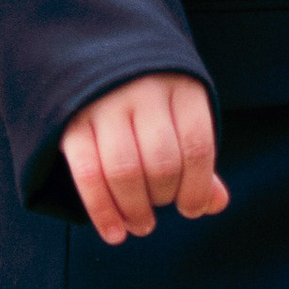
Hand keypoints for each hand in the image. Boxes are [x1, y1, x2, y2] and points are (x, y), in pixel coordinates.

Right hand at [61, 73, 229, 244]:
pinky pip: (88, 174)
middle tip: (158, 211)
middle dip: (163, 198)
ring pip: (124, 170)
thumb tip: (216, 204)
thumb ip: (196, 158)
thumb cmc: (150, 100)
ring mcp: (104, 104)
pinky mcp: (71, 121)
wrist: (96, 55)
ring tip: (141, 225)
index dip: (197, 187)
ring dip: (134, 209)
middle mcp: (143, 91)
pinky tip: (114, 233)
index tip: (191, 209)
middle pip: (161, 162)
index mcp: (180, 87)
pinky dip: (102, 211)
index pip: (197, 146)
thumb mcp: (180, 115)